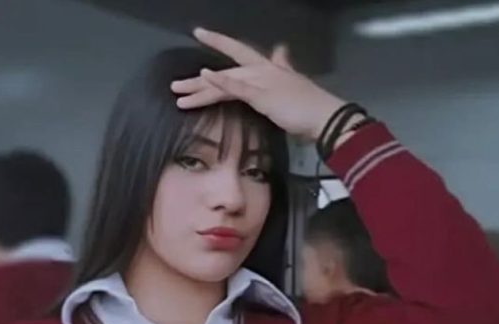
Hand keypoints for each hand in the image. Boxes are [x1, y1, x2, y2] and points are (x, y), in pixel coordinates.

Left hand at [171, 28, 345, 141]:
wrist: (324, 116)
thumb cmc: (308, 106)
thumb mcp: (292, 81)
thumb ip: (283, 65)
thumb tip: (280, 51)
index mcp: (267, 68)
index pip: (238, 52)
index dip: (219, 42)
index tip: (199, 33)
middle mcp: (261, 71)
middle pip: (224, 72)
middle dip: (197, 80)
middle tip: (174, 85)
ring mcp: (260, 82)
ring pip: (224, 82)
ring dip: (199, 88)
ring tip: (178, 92)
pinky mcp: (262, 95)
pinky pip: (237, 87)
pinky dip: (221, 82)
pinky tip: (205, 76)